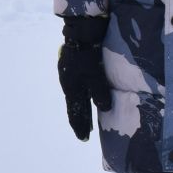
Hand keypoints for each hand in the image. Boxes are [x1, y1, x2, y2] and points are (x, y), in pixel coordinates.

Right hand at [57, 17, 113, 141]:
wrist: (79, 34)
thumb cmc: (87, 55)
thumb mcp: (95, 76)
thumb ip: (99, 93)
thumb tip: (104, 108)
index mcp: (71, 88)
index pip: (75, 112)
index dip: (79, 125)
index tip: (83, 138)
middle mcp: (68, 84)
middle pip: (74, 106)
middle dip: (80, 119)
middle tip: (84, 133)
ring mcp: (68, 75)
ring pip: (76, 96)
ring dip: (81, 108)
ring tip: (86, 117)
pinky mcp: (72, 67)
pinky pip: (77, 88)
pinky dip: (82, 96)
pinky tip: (86, 95)